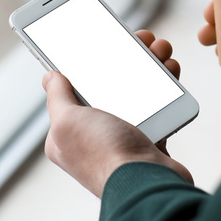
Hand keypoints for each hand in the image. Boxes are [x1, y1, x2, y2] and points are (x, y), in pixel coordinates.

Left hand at [42, 30, 192, 196]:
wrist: (146, 183)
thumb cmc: (102, 154)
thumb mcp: (67, 121)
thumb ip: (57, 97)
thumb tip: (49, 76)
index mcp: (67, 130)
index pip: (72, 86)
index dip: (85, 60)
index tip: (99, 37)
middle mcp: (94, 132)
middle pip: (109, 81)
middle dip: (126, 56)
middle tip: (142, 38)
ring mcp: (122, 134)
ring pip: (137, 88)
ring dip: (150, 64)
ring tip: (160, 49)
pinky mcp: (149, 136)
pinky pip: (157, 102)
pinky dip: (165, 84)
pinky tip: (170, 67)